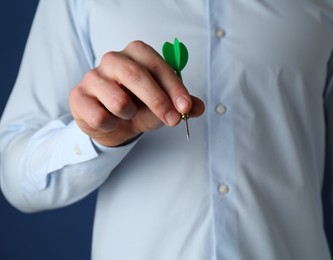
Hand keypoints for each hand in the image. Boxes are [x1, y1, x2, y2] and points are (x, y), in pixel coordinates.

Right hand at [69, 41, 204, 146]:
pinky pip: (100, 117)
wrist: (110, 123)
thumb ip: (181, 105)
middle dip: (158, 101)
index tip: (186, 107)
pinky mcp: (78, 96)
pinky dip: (112, 125)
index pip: (157, 65)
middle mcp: (113, 59)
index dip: (174, 87)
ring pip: (118, 100)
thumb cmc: (138, 108)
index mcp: (136, 54)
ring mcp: (92, 76)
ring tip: (129, 114)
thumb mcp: (163, 105)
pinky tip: (110, 121)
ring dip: (130, 115)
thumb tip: (199, 107)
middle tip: (173, 120)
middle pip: (136, 75)